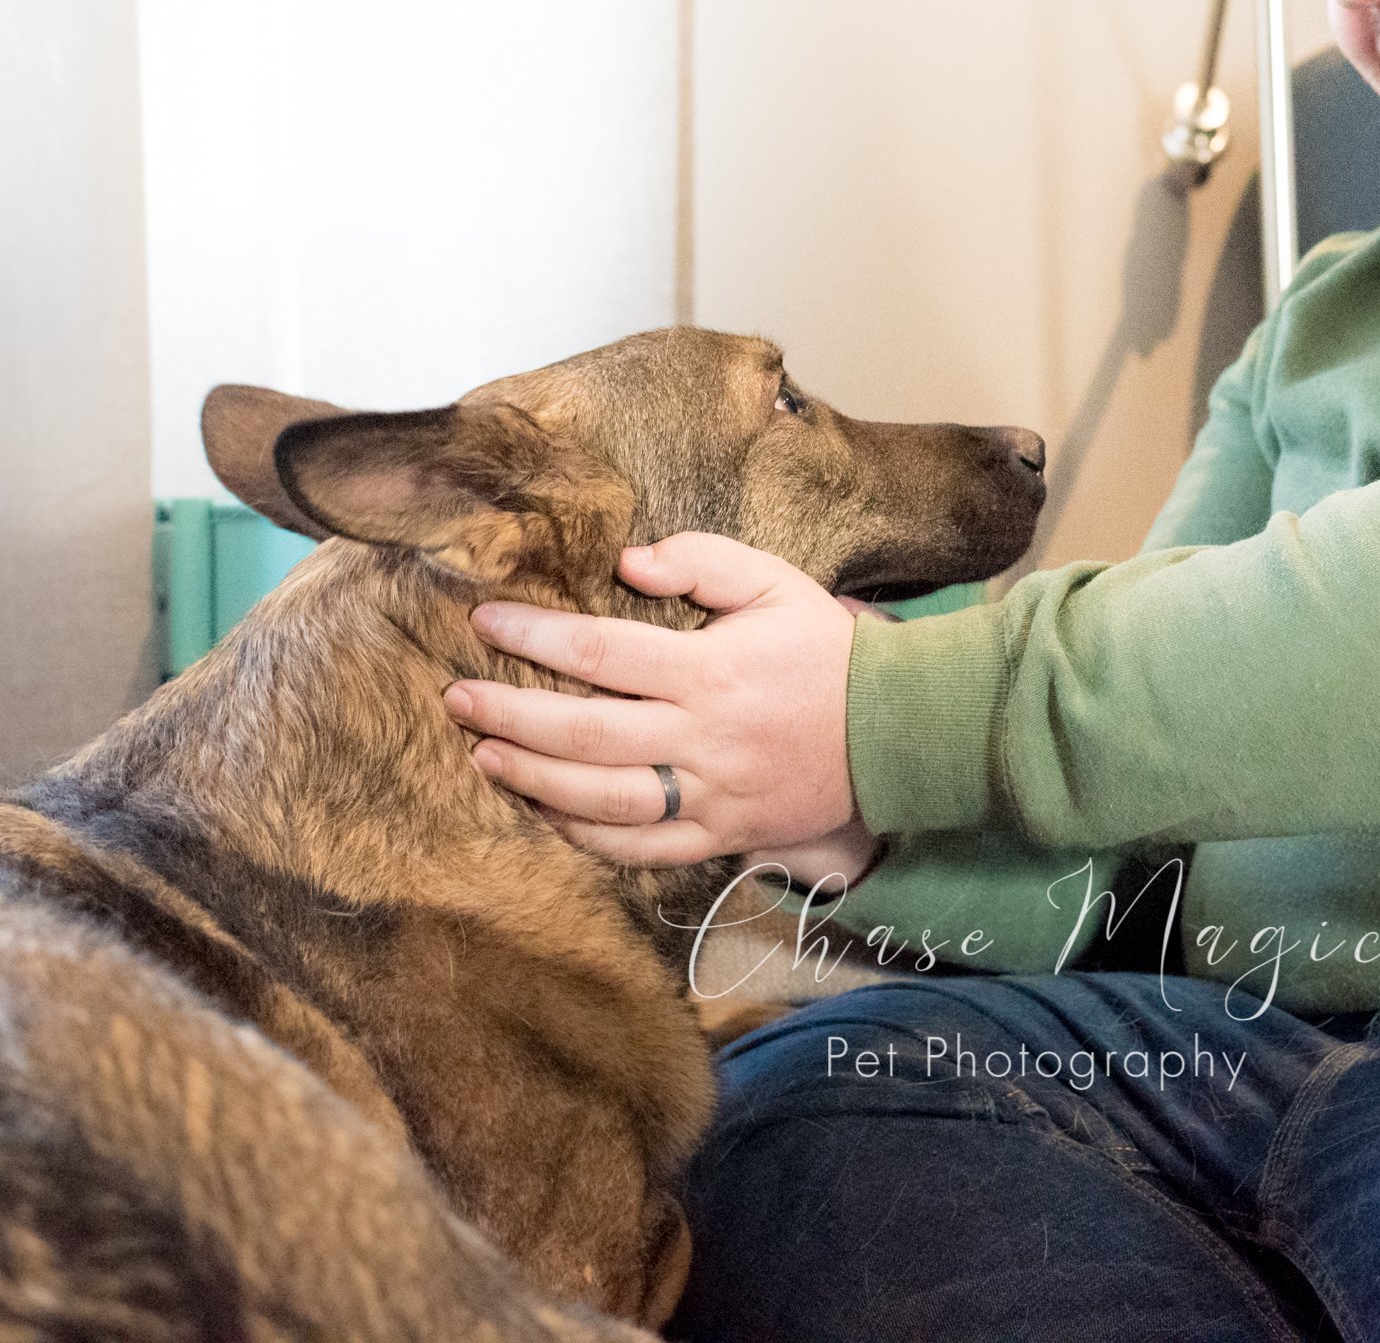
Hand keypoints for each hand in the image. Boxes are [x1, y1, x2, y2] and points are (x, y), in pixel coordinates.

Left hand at [448, 533, 862, 866]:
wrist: (894, 730)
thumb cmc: (825, 648)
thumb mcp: (775, 581)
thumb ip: (702, 559)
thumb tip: (627, 562)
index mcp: (712, 670)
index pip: (602, 652)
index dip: (534, 637)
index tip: (486, 621)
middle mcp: (702, 737)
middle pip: (583, 732)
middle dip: (508, 714)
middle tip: (457, 697)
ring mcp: (708, 795)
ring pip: (600, 800)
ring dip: (531, 779)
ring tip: (482, 754)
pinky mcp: (718, 834)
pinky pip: (638, 848)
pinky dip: (582, 836)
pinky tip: (544, 808)